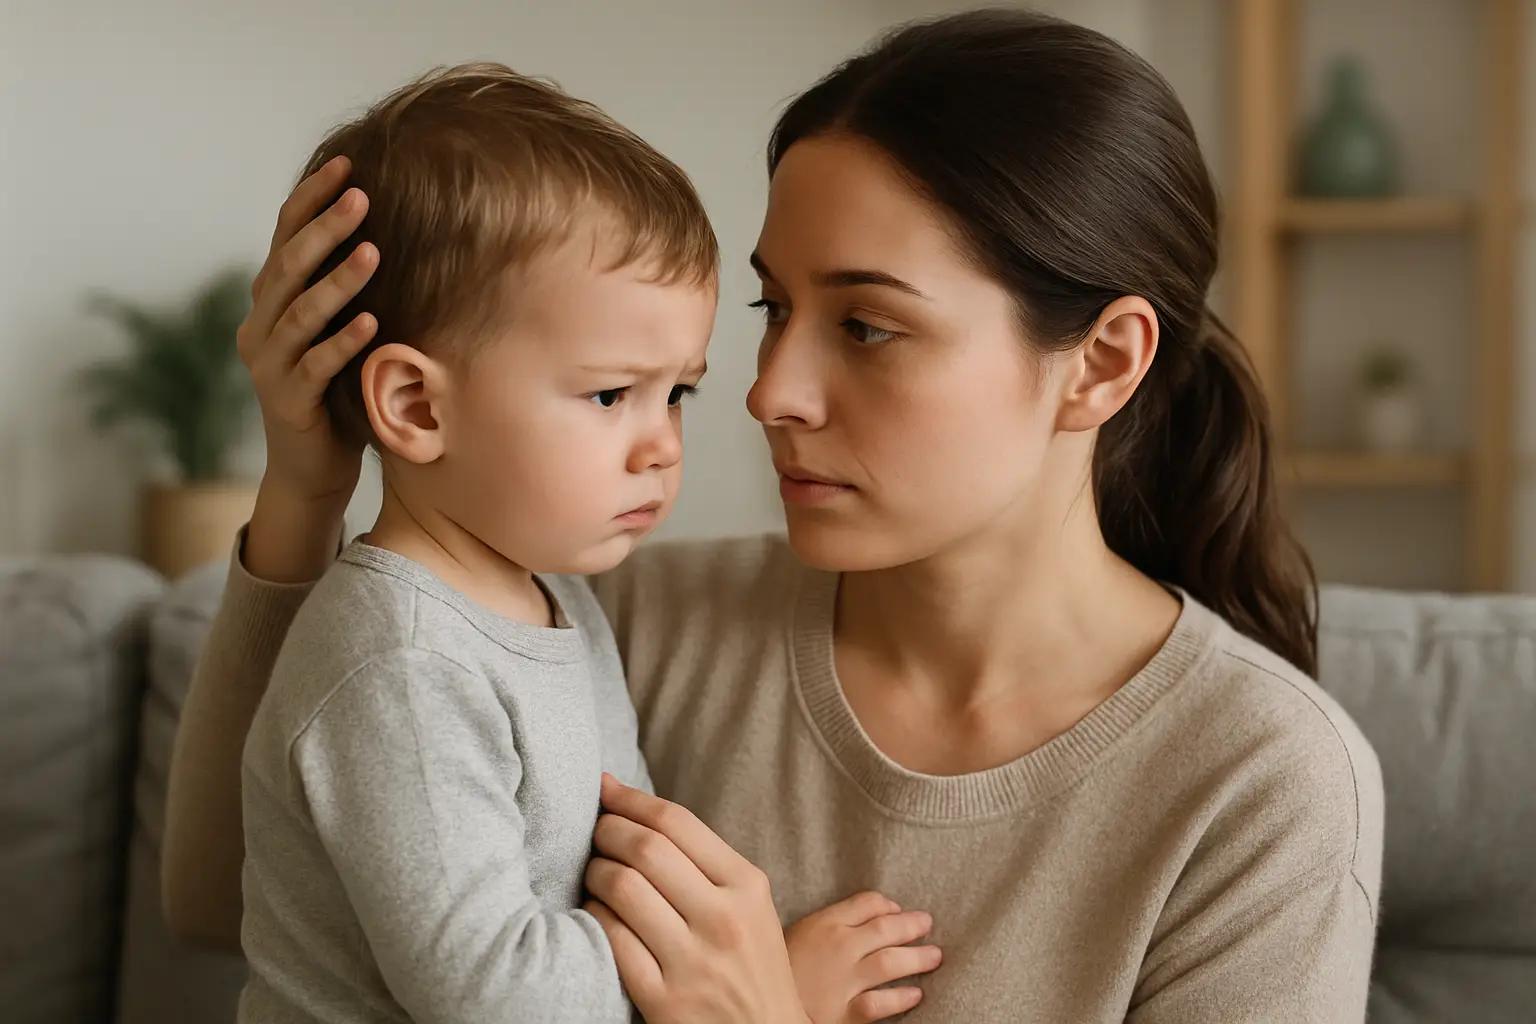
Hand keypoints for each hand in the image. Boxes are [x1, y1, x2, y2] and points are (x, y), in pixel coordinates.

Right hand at [241, 155, 379, 581]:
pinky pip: (314, 367)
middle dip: (324, 227)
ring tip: (373, 251)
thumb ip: (347, 290)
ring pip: (299, 314)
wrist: (311, 468)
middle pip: (288, 266)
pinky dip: (342, 343)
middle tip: (361, 195)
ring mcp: (268, 365)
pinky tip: (372, 323)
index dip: (310, 200)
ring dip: (337, 281)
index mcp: (270, 302)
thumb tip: (396, 229)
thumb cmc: (336, 391)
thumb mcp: (339, 332)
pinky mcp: (287, 403)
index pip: (284, 238)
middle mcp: (260, 326)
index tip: (347, 164)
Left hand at [583, 775, 808, 1023]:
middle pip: (646, 849)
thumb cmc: (753, 967)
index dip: (632, 799)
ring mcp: (693, 962)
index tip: (606, 788)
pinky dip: (594, 917)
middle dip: (608, 830)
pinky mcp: (664, 1001)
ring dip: (595, 872)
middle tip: (596, 831)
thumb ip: (707, 865)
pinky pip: (612, 939)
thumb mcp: (751, 907)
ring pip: (622, 889)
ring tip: (595, 872)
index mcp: (747, 886)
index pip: (677, 823)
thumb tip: (642, 814)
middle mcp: (723, 919)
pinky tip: (596, 914)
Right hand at [785, 892, 940, 1023]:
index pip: (866, 903)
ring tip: (935, 956)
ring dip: (917, 958)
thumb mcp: (799, 933)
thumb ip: (830, 920)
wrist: (762, 1005)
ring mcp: (842, 981)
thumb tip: (877, 908)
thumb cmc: (780, 967)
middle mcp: (837, 948)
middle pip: (884, 929)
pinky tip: (916, 994)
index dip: (888, 905)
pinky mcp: (844, 1013)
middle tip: (927, 924)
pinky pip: (879, 1003)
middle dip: (911, 925)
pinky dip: (900, 998)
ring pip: (889, 963)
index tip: (898, 909)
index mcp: (824, 924)